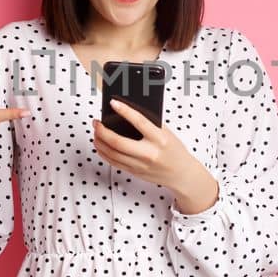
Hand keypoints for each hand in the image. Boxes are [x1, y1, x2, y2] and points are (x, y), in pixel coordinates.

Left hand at [93, 98, 218, 212]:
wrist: (181, 174)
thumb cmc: (174, 151)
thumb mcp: (166, 133)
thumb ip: (150, 124)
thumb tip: (128, 113)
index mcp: (160, 139)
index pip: (139, 122)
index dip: (124, 111)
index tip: (113, 103)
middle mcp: (149, 153)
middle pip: (118, 142)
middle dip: (103, 131)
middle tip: (97, 123)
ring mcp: (140, 165)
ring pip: (112, 154)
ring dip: (100, 142)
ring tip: (96, 132)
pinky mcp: (135, 172)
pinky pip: (114, 163)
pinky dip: (104, 153)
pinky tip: (100, 145)